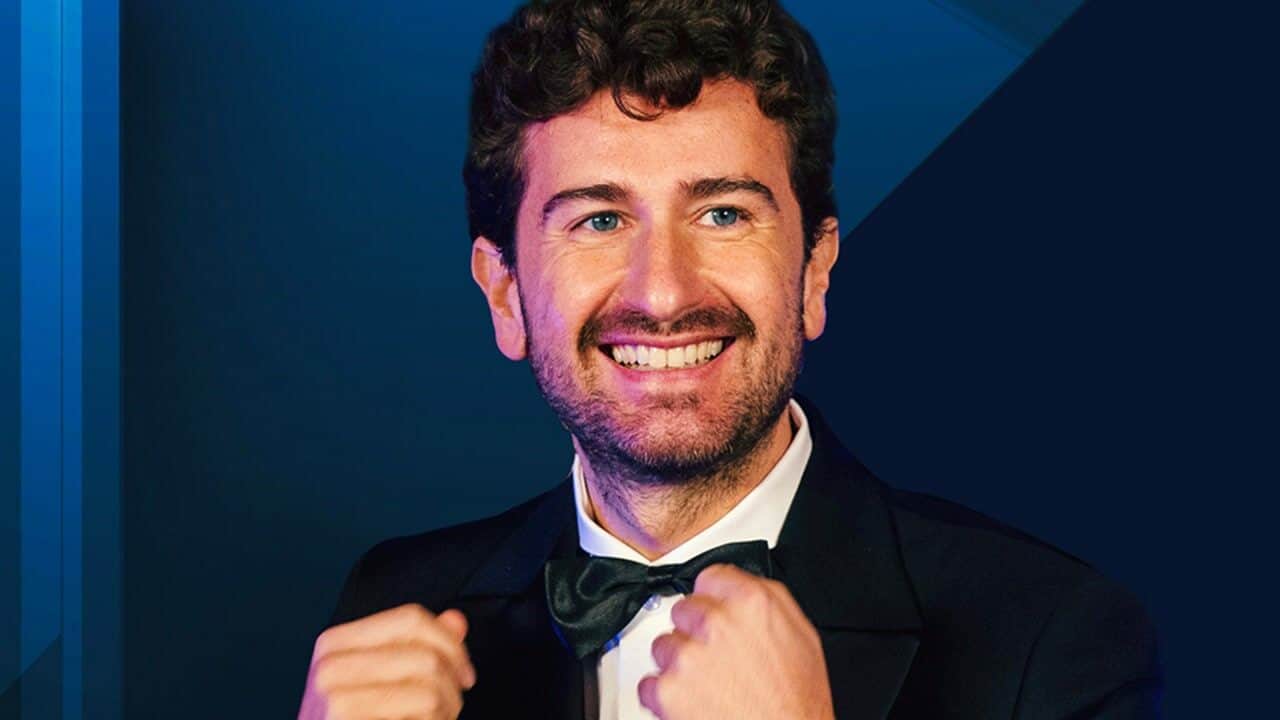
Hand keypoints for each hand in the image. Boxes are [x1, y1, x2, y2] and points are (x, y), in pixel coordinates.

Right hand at [297, 603, 475, 719]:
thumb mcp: (384, 679)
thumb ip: (420, 647)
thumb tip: (455, 620)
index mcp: (334, 645)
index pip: (409, 618)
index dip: (449, 642)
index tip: (463, 670)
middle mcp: (329, 668)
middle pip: (425, 655)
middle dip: (452, 683)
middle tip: (450, 704)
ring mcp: (336, 699)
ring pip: (428, 686)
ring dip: (446, 707)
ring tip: (434, 718)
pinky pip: (422, 711)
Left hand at [637, 564, 834, 719]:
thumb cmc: (796, 700)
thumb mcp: (802, 635)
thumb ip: (767, 602)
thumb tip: (742, 589)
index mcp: (750, 603)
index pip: (710, 578)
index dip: (713, 597)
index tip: (713, 608)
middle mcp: (715, 623)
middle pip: (683, 609)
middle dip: (695, 631)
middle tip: (717, 657)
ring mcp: (688, 656)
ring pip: (663, 645)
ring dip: (679, 663)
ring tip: (709, 684)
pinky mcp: (667, 690)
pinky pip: (649, 683)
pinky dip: (664, 695)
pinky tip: (693, 702)